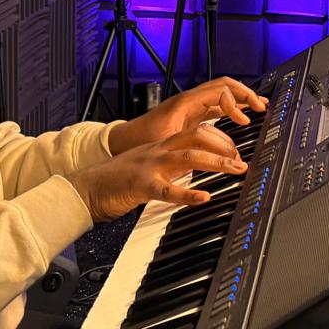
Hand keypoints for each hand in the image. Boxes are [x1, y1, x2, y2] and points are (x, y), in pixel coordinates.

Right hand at [69, 124, 245, 222]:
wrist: (86, 187)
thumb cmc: (119, 179)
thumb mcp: (152, 164)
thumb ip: (174, 163)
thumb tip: (200, 165)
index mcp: (163, 145)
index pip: (198, 130)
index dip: (222, 137)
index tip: (238, 149)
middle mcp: (159, 150)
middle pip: (198, 136)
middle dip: (225, 145)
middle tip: (243, 160)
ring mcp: (150, 165)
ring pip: (188, 156)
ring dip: (216, 162)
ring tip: (236, 169)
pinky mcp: (140, 186)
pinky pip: (166, 189)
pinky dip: (187, 194)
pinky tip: (204, 198)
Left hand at [108, 76, 265, 155]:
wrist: (122, 142)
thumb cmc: (139, 141)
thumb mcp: (166, 141)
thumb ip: (190, 140)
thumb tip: (214, 144)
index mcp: (185, 102)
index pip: (220, 90)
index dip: (236, 103)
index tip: (245, 120)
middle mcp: (190, 99)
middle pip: (225, 85)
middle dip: (246, 94)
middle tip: (262, 106)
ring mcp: (191, 105)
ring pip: (221, 92)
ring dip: (240, 98)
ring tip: (258, 107)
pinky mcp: (190, 113)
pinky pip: (216, 103)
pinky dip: (231, 107)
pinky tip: (240, 115)